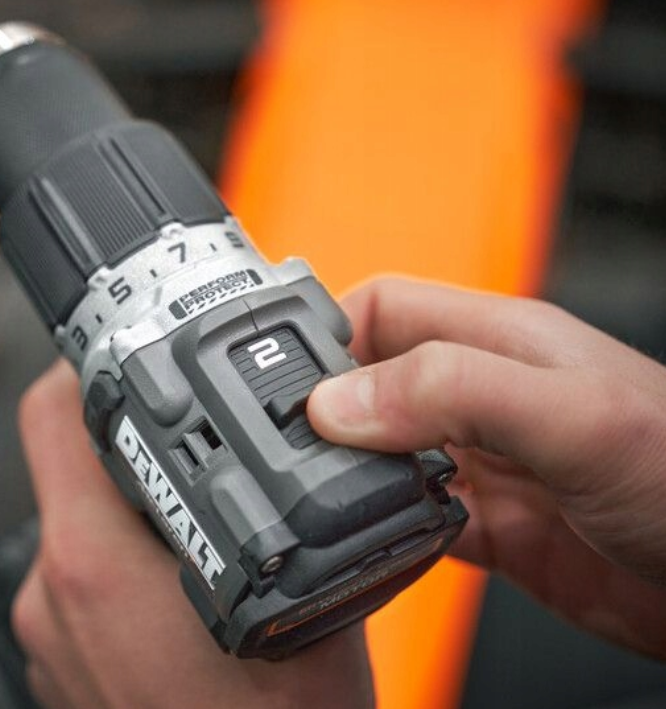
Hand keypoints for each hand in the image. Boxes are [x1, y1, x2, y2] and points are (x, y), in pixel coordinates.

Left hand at [12, 361, 374, 708]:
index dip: (86, 370)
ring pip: (75, 527)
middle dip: (129, 448)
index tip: (125, 360)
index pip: (48, 413)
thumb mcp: (300, 604)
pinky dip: (119, 568)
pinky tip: (178, 595)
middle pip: (64, 469)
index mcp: (91, 565)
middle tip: (192, 444)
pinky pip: (77, 585)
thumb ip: (276, 514)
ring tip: (197, 531)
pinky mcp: (56, 667)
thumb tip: (283, 451)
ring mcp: (44, 639)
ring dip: (129, 512)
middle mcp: (47, 598)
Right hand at [307, 277, 665, 659]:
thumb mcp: (571, 415)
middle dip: (320, 407)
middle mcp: (482, 397)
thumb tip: (339, 400)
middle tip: (280, 446)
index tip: (278, 375)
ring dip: (345, 474)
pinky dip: (379, 530)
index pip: (384, 307)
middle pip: (371, 382)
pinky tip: (368, 542)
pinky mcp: (492, 526)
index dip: (325, 331)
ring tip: (315, 496)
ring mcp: (485, 462)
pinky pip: (409, 518)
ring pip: (381, 454)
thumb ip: (452, 391)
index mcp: (498, 341)